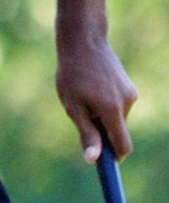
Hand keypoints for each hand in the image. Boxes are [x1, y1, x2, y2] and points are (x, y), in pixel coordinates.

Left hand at [56, 36, 136, 163]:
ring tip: (82, 92)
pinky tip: (90, 84)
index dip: (114, 157)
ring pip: (116, 115)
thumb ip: (86, 132)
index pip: (123, 145)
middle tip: (79, 113)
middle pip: (117, 130)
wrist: (83, 39)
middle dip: (102, 130)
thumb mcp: (72, 105)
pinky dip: (105, 102)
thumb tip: (93, 159)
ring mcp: (129, 92)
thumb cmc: (71, 72)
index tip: (104, 162)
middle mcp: (127, 102)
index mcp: (112, 110)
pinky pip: (117, 102)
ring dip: (101, 113)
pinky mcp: (128, 84)